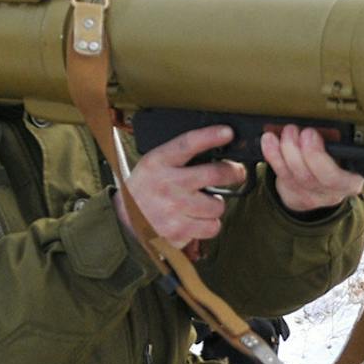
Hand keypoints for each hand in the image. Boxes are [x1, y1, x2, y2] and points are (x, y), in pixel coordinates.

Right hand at [118, 124, 244, 247]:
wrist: (127, 217)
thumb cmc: (149, 186)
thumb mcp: (156, 163)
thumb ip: (181, 156)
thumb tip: (220, 147)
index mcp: (160, 161)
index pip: (187, 144)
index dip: (210, 136)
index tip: (228, 132)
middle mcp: (167, 184)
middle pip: (214, 174)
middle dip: (234, 172)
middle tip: (237, 172)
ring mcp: (173, 209)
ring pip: (217, 205)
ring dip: (216, 204)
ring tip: (204, 203)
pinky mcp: (179, 231)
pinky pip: (212, 227)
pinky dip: (210, 224)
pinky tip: (198, 219)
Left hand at [263, 124, 363, 214]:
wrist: (307, 190)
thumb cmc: (329, 161)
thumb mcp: (344, 151)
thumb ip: (356, 141)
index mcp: (358, 172)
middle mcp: (340, 187)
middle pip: (329, 176)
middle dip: (314, 154)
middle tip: (307, 133)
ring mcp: (315, 193)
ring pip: (302, 176)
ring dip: (290, 150)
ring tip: (288, 131)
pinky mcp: (294, 192)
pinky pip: (282, 174)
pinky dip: (273, 155)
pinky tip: (269, 140)